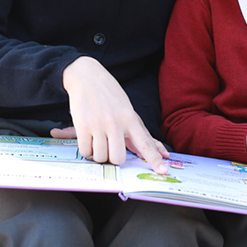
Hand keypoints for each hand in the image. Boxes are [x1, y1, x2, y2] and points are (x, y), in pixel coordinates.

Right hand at [54, 56, 169, 173]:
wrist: (87, 76)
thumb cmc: (110, 94)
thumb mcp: (127, 109)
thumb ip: (138, 131)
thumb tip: (150, 152)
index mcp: (130, 118)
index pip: (146, 143)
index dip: (154, 159)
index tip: (163, 171)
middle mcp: (116, 123)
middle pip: (118, 158)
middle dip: (112, 158)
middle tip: (109, 147)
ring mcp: (99, 125)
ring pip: (100, 157)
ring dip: (97, 154)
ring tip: (97, 139)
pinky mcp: (82, 126)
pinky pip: (85, 151)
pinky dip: (86, 149)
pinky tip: (88, 139)